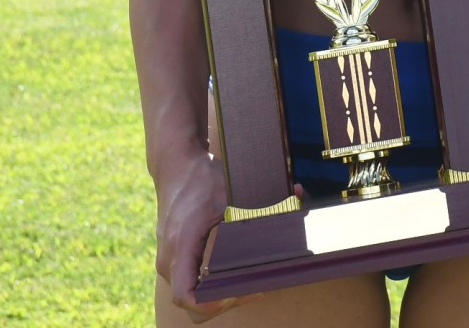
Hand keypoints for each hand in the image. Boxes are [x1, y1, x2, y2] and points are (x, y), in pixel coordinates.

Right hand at [153, 150, 250, 320]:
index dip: (212, 303)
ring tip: (249, 281)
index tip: (238, 292)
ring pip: (192, 295)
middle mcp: (170, 259)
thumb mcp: (230, 189)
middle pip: (192, 303)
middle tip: (254, 286)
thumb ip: (259, 202)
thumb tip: (299, 196)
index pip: (185, 295)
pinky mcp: (176, 257)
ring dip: (219, 294)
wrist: (175, 164)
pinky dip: (211, 285)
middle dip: (223, 301)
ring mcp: (171, 260)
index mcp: (180, 246)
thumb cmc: (201, 176)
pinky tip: (235, 274)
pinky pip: (190, 283)